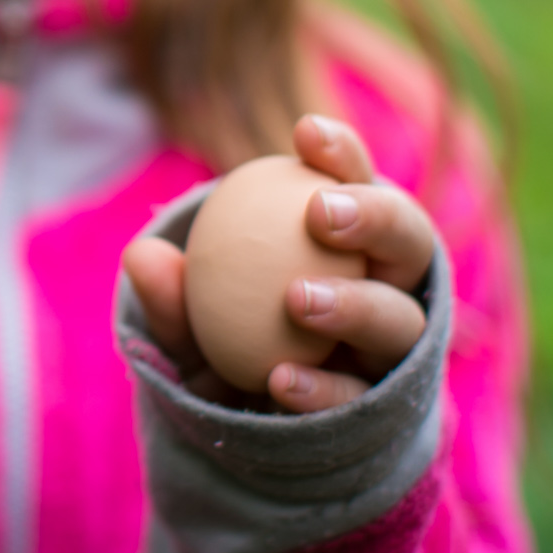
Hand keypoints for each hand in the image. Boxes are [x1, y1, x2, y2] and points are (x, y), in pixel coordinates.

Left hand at [122, 114, 434, 414]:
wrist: (244, 420)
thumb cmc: (225, 341)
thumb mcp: (190, 319)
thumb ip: (173, 293)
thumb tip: (144, 255)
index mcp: (351, 241)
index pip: (358, 183)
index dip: (342, 153)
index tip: (304, 132)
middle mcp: (387, 289)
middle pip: (408, 242)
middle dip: (377, 216)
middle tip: (321, 213)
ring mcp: (389, 352)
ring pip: (400, 323)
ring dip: (356, 304)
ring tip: (297, 297)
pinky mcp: (379, 411)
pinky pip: (359, 398)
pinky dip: (322, 388)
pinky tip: (279, 377)